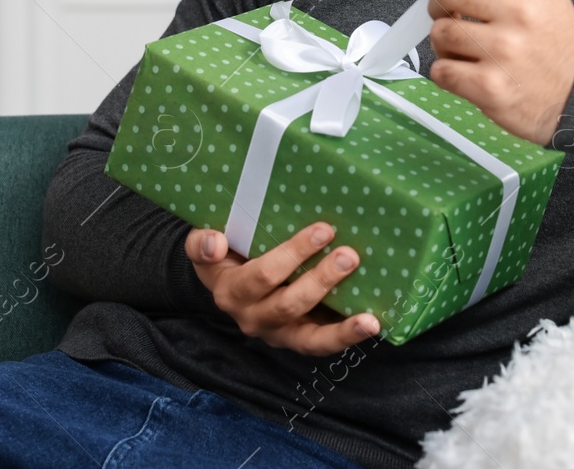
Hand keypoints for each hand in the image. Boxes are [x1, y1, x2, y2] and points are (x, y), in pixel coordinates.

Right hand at [185, 222, 381, 355]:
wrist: (230, 282)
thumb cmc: (226, 255)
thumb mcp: (206, 246)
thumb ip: (202, 243)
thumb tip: (214, 242)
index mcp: (231, 292)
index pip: (262, 276)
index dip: (292, 255)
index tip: (324, 230)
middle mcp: (253, 318)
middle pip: (288, 304)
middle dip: (322, 279)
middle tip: (349, 254)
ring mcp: (278, 333)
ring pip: (309, 338)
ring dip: (341, 325)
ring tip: (369, 315)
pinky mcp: (300, 339)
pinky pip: (323, 344)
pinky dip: (348, 337)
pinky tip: (371, 325)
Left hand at [427, 0, 573, 145]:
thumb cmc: (556, 46)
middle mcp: (521, 12)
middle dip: (439, 5)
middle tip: (450, 18)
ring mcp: (505, 51)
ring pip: (440, 32)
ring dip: (442, 43)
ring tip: (462, 51)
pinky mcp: (491, 87)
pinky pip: (441, 70)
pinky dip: (445, 73)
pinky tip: (465, 74)